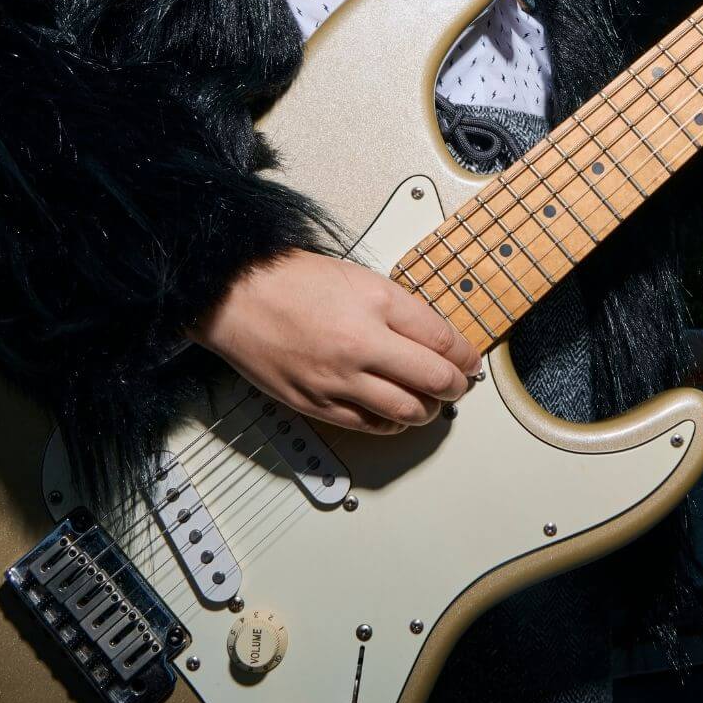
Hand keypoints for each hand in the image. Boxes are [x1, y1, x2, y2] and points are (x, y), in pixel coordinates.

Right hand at [186, 248, 482, 435]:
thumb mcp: (355, 276)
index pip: (441, 338)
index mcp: (376, 302)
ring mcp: (339, 378)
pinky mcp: (316, 403)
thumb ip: (394, 307)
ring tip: (430, 402)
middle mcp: (362, 343)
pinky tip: (394, 415)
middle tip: (459, 384)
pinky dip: (391, 424)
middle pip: (434, 378)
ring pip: (407, 411)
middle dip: (455, 385)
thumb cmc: (286, 278)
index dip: (464, 353)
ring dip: (427, 409)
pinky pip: (369, 426)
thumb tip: (429, 335)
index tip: (469, 358)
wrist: (233, 295)